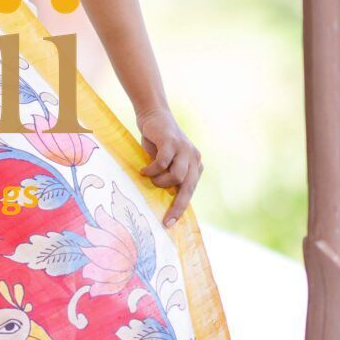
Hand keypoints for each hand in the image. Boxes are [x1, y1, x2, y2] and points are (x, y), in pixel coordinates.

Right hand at [134, 104, 202, 229]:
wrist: (154, 115)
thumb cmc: (158, 142)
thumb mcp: (166, 163)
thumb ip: (169, 177)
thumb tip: (164, 201)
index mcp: (195, 166)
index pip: (190, 192)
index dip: (180, 208)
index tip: (168, 224)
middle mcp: (194, 158)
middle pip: (188, 188)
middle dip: (176, 206)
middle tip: (164, 219)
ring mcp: (184, 149)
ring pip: (176, 177)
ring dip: (160, 182)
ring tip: (149, 178)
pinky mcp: (171, 142)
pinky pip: (163, 163)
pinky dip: (152, 169)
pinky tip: (144, 169)